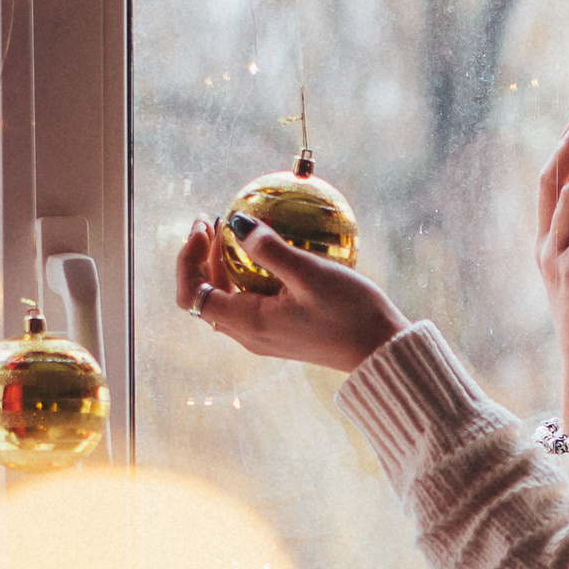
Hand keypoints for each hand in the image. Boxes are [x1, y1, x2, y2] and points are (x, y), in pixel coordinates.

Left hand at [177, 215, 406, 373]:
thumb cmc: (350, 313)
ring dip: (222, 265)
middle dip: (202, 257)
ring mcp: (264, 336)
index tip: (204, 228)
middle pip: (205, 295)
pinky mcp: (280, 332)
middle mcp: (249, 335)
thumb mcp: (310, 273)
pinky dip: (245, 276)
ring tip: (236, 231)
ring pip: (226, 299)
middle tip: (216, 219)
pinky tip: (265, 254)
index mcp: (249, 323)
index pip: (192, 295)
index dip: (187, 260)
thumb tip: (237, 222)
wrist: (380, 350)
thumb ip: (269, 249)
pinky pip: (248, 302)